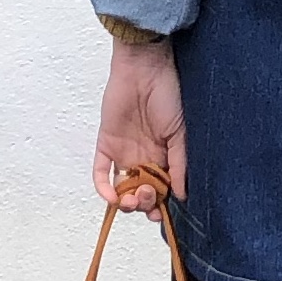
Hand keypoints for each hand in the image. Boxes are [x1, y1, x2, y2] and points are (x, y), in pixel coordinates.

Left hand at [93, 39, 186, 222]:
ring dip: (126, 201)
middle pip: (142, 193)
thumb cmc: (169, 94)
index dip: (161, 205)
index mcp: (165, 156)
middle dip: (145, 203)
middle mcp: (144, 158)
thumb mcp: (181, 132)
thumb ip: (180, 164)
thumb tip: (181, 196)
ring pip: (122, 188)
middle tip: (148, 197)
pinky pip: (100, 172)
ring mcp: (124, 152)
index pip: (162, 190)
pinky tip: (112, 197)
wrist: (145, 68)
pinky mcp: (106, 145)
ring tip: (133, 199)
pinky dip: (103, 188)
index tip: (163, 212)